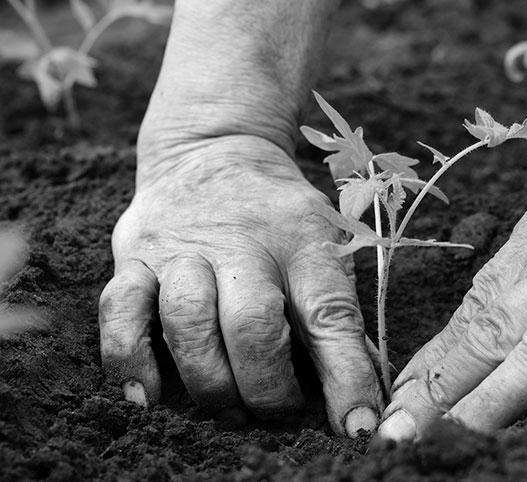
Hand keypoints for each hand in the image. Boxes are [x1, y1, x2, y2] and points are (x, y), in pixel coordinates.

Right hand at [99, 136, 381, 436]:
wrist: (214, 150)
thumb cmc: (279, 217)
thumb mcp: (322, 244)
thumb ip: (335, 314)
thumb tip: (359, 393)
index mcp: (303, 240)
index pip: (331, 313)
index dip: (346, 375)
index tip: (358, 425)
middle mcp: (242, 243)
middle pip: (252, 326)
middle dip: (266, 388)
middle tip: (277, 415)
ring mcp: (182, 248)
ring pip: (188, 323)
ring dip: (209, 383)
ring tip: (228, 410)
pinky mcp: (134, 256)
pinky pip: (119, 312)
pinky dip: (130, 362)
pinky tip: (149, 397)